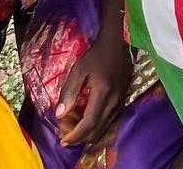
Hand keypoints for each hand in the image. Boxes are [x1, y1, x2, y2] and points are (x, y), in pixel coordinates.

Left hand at [56, 28, 130, 146]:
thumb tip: (60, 114)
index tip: (63, 140)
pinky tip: (87, 119)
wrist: (117, 42)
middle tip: (65, 132)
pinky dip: (97, 126)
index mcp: (103, 92)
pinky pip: (109, 120)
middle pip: (97, 129)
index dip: (76, 135)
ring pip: (104, 127)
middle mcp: (114, 100)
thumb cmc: (96, 55)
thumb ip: (68, 92)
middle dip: (80, 136)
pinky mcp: (122, 98)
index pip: (90, 122)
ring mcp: (120, 100)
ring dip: (88, 132)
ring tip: (74, 126)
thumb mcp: (78, 70)